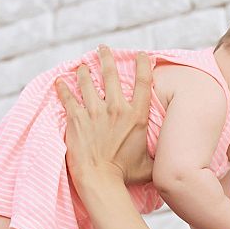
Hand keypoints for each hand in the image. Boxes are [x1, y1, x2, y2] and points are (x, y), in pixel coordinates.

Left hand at [55, 46, 153, 190]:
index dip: (143, 65)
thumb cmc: (125, 175)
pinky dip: (62, 88)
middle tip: (103, 49)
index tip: (142, 54)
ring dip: (84, 71)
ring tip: (82, 66)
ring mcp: (95, 112)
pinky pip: (68, 98)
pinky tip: (58, 81)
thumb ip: (159, 157)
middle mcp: (116, 109)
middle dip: (106, 57)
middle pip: (111, 74)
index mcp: (136, 116)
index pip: (143, 82)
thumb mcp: (149, 165)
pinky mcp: (77, 118)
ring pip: (87, 82)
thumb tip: (171, 161)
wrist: (101, 179)